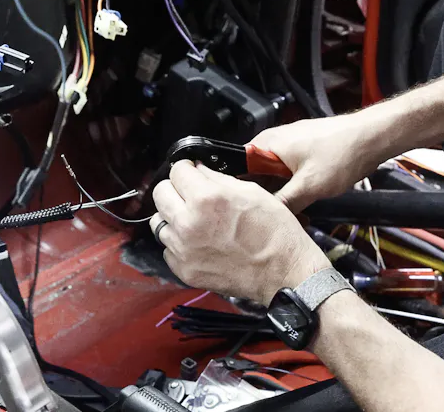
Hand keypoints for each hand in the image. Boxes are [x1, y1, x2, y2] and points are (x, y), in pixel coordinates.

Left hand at [150, 160, 330, 305]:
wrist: (284, 273)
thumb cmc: (275, 232)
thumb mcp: (252, 192)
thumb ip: (218, 179)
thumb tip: (198, 170)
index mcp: (206, 199)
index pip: (176, 171)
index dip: (186, 168)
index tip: (191, 173)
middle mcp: (188, 224)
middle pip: (160, 194)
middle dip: (174, 189)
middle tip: (190, 194)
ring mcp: (183, 250)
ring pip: (160, 222)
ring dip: (174, 217)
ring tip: (196, 221)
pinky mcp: (184, 270)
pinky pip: (168, 248)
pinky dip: (179, 243)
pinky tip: (199, 242)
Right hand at [249, 116, 384, 212]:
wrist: (372, 138)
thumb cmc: (343, 151)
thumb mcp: (309, 186)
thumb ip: (284, 204)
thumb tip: (267, 218)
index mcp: (266, 144)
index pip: (237, 170)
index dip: (242, 193)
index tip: (249, 210)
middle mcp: (273, 143)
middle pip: (255, 177)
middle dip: (265, 199)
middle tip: (275, 218)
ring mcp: (288, 148)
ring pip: (272, 179)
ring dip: (281, 197)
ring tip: (292, 213)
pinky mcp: (302, 154)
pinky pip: (287, 175)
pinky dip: (293, 190)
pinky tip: (302, 205)